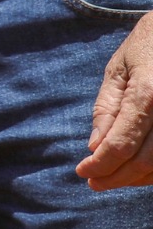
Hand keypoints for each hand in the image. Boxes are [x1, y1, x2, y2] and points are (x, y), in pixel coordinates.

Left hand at [79, 11, 152, 188]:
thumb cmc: (147, 46)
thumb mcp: (118, 70)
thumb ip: (107, 110)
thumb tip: (95, 148)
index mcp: (149, 92)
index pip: (121, 144)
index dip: (100, 165)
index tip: (82, 172)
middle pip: (146, 160)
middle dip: (116, 177)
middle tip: (94, 182)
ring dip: (138, 178)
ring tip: (114, 176)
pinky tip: (139, 168)